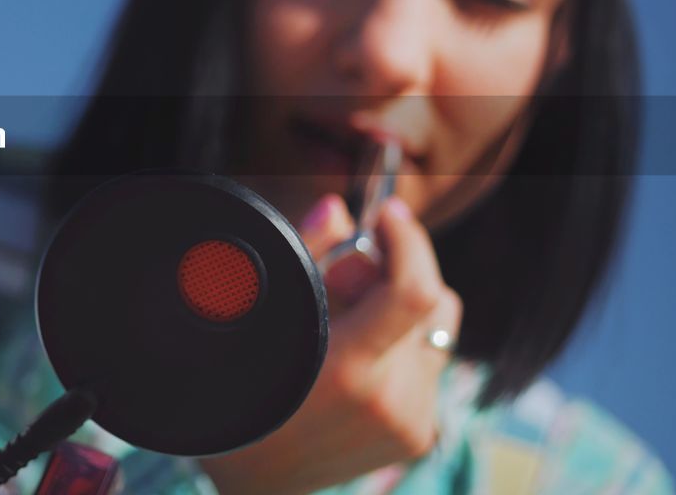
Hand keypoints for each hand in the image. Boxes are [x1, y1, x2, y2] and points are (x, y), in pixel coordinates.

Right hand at [199, 195, 462, 494]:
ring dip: (399, 314)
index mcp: (349, 373)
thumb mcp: (261, 319)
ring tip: (345, 326)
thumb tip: (338, 208)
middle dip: (395, 273)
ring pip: (436, 331)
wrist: (251, 482)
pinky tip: (355, 359)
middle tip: (344, 276)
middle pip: (433, 303)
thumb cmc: (239, 394)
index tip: (386, 215)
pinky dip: (400, 347)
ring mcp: (412, 424)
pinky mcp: (420, 436)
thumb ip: (306, 254)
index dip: (408, 241)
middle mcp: (392, 403)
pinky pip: (429, 364)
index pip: (414, 292)